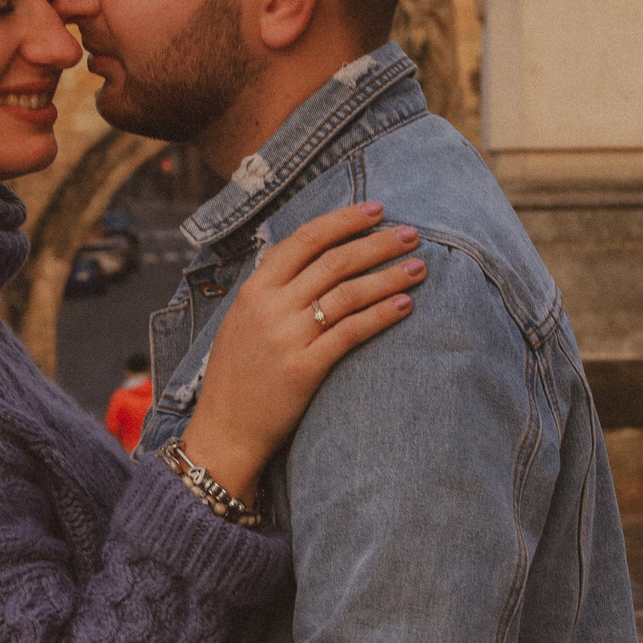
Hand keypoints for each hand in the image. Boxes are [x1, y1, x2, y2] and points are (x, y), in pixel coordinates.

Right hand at [180, 202, 423, 501]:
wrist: (224, 431)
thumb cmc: (237, 376)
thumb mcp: (240, 321)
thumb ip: (271, 290)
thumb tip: (309, 258)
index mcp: (253, 290)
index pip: (304, 240)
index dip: (343, 220)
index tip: (376, 210)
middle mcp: (269, 308)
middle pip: (333, 261)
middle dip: (378, 243)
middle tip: (412, 234)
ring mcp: (286, 338)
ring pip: (347, 293)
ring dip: (388, 276)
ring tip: (419, 268)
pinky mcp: (304, 370)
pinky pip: (350, 332)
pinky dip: (380, 315)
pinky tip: (404, 305)